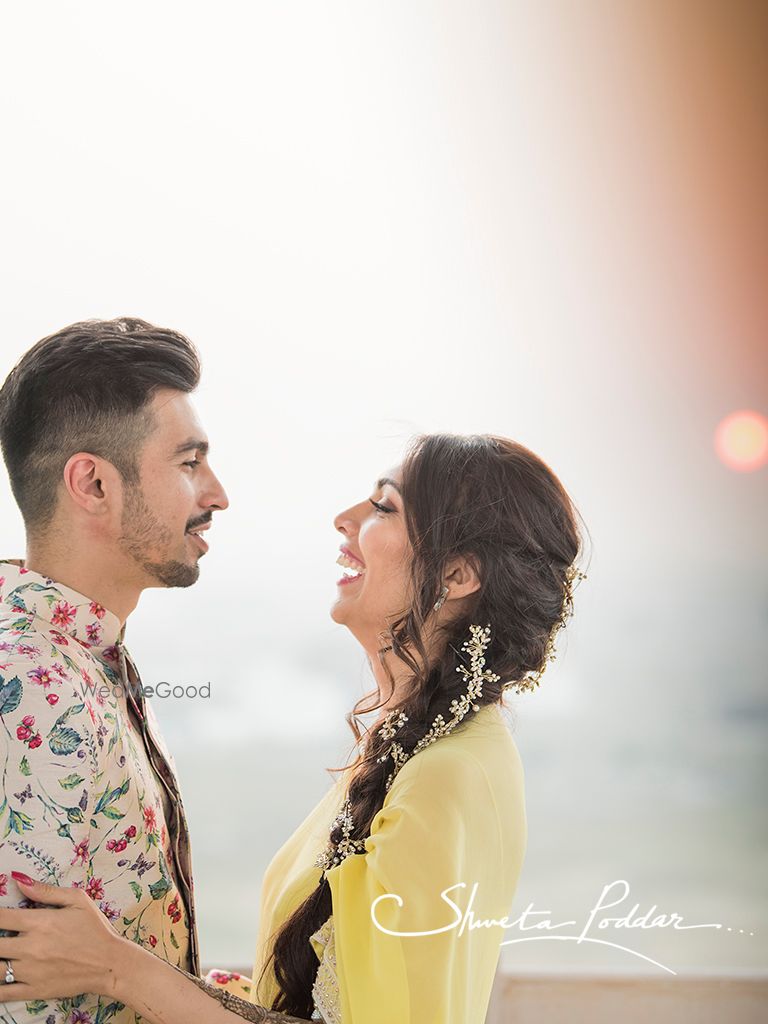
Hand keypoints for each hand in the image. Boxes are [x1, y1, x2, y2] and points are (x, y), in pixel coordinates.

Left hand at [0, 872, 125, 999]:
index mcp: (40, 922)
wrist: (110, 963)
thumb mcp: (78, 900)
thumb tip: (18, 879)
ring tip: (1, 954)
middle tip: (1, 937)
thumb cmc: (95, 929)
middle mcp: (30, 947)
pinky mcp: (33, 991)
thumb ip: (45, 890)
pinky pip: (3, 993)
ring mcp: (30, 971)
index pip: (1, 917)